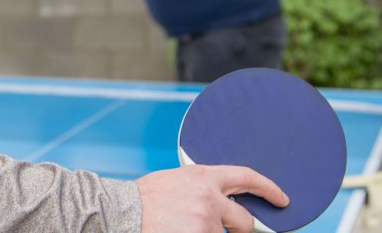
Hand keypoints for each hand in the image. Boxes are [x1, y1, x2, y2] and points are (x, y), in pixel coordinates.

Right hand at [136, 165, 289, 232]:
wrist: (122, 210)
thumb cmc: (143, 199)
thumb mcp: (175, 181)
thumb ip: (200, 187)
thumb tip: (220, 201)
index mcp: (202, 175)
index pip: (247, 177)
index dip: (268, 188)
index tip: (281, 199)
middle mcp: (208, 196)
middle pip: (244, 219)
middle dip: (239, 229)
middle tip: (228, 231)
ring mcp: (205, 220)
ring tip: (181, 227)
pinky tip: (178, 231)